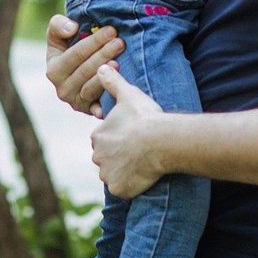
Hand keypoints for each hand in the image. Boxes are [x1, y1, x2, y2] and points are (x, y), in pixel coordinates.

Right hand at [45, 13, 122, 114]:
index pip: (75, 54)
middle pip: (86, 70)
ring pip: (92, 88)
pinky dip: (106, 103)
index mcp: (53, 70)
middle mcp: (62, 89)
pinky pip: (98, 107)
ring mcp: (76, 102)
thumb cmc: (69, 47)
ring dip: (107, 75)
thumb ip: (58, 25)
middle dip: (104, 54)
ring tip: (119, 62)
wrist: (78, 69)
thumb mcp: (58, 34)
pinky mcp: (89, 111)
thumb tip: (73, 28)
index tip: (111, 30)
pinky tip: (116, 94)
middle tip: (120, 42)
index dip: (94, 42)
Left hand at [89, 65, 166, 198]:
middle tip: (139, 151)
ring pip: (114, 174)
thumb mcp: (128, 94)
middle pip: (107, 159)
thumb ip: (112, 82)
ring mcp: (107, 174)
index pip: (105, 140)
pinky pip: (123, 189)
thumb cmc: (145, 117)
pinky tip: (144, 177)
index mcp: (97, 136)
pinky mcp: (118, 188)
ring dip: (125, 171)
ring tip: (143, 164)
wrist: (160, 141)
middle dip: (119, 157)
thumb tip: (101, 67)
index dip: (120, 139)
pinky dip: (131, 186)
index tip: (134, 137)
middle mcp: (97, 156)